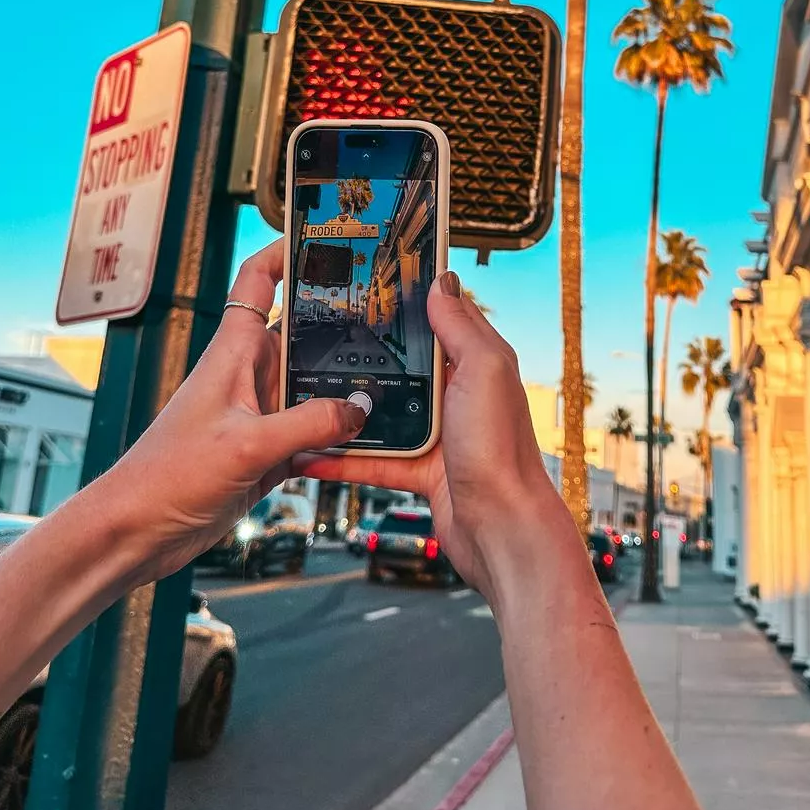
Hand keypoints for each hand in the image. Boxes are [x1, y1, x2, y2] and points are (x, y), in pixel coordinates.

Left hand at [101, 241, 366, 582]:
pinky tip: (365, 441)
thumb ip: (308, 423)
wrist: (136, 532)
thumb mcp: (246, 443)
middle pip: (301, 334)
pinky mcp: (265, 451)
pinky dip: (336, 436)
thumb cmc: (166, 476)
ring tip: (392, 381)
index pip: (260, 281)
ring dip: (343, 390)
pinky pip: (312, 432)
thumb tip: (359, 408)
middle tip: (388, 316)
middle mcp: (248, 375)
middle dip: (340, 326)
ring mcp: (258, 414)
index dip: (288, 252)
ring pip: (313, 387)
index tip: (327, 238)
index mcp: (234, 352)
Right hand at [298, 272, 565, 597]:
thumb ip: (461, 327)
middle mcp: (458, 395)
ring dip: (346, 410)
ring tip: (306, 396)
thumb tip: (442, 281)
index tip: (373, 284)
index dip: (410, 301)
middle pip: (403, 365)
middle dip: (367, 354)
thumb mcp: (485, 370)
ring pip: (382, 413)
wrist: (502, 528)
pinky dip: (343, 459)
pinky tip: (312, 454)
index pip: (441, 319)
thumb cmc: (502, 450)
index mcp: (476, 363)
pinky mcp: (420, 471)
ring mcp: (438, 434)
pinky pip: (373, 459)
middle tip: (323, 337)